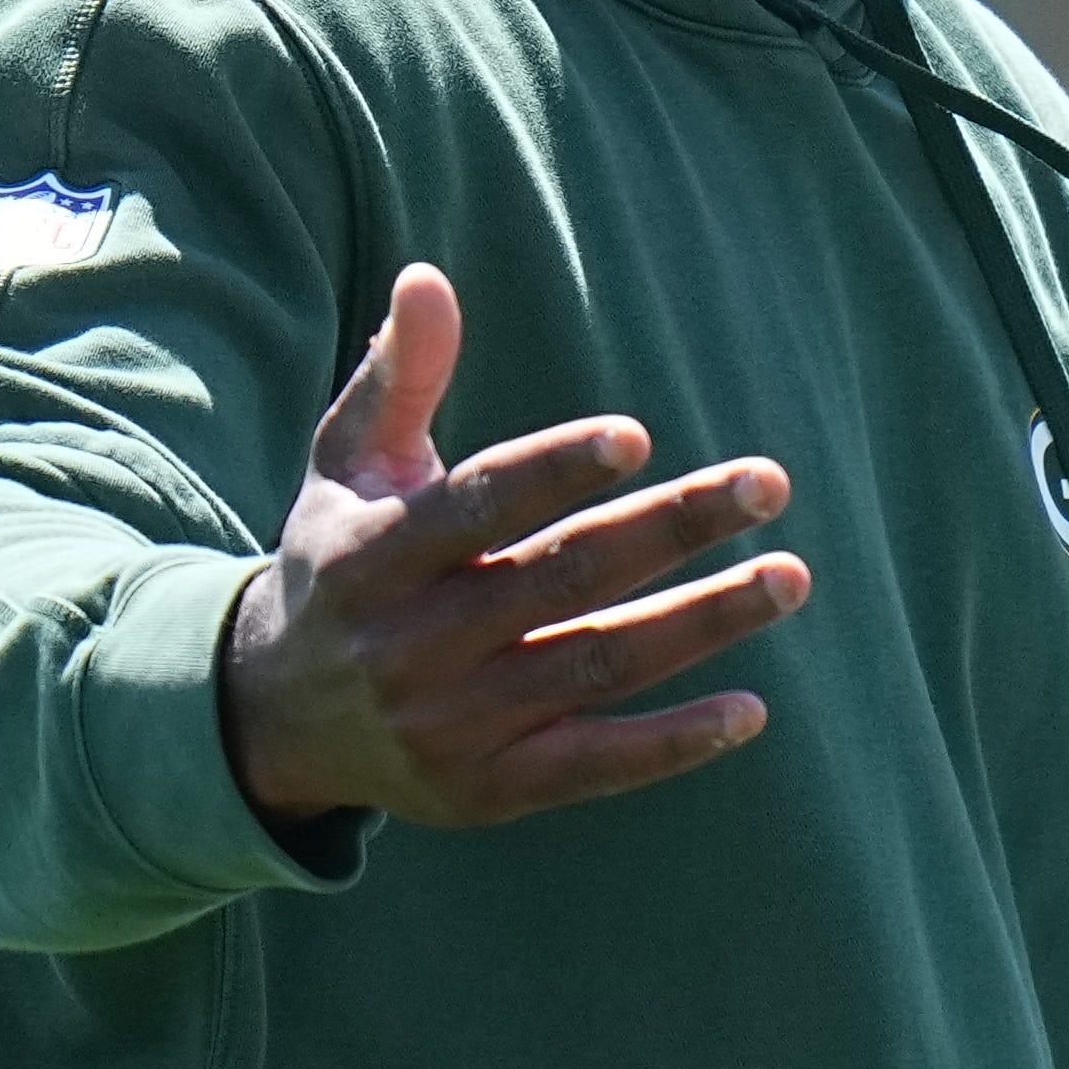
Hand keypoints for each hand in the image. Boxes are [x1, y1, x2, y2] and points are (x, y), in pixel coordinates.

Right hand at [221, 263, 810, 831]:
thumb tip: (427, 277)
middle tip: (767, 483)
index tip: (639, 437)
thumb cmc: (339, 565)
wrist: (279, 722)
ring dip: (699, 623)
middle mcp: (411, 645)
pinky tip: (750, 708)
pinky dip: (670, 744)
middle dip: (670, 528)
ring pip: (594, 665)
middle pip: (561, 579)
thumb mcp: (348, 470)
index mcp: (373, 556)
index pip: (478, 507)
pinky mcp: (487, 791)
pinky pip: (592, 765)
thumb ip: (399, 377)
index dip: (556, 471)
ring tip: (789, 577)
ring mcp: (452, 725)